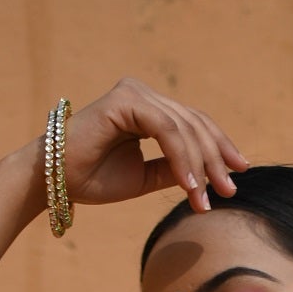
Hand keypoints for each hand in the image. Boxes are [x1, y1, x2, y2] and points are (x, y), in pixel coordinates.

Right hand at [58, 79, 247, 216]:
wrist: (54, 180)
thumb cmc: (92, 179)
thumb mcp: (144, 177)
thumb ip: (172, 170)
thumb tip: (207, 175)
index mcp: (148, 109)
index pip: (193, 124)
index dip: (218, 148)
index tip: (238, 174)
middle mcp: (143, 96)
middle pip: (194, 124)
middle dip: (215, 159)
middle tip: (229, 191)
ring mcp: (135, 94)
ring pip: (183, 128)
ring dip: (200, 165)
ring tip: (208, 197)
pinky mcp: (126, 100)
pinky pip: (166, 130)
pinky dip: (181, 158)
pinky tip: (190, 185)